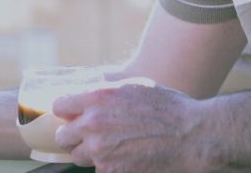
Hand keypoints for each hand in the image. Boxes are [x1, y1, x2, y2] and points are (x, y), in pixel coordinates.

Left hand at [52, 82, 217, 172]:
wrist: (191, 135)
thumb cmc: (167, 107)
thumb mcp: (132, 86)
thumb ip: (104, 93)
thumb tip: (85, 97)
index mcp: (96, 97)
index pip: (59, 106)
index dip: (66, 111)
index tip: (72, 116)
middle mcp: (92, 123)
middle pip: (62, 136)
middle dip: (73, 136)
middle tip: (87, 136)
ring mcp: (100, 150)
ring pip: (77, 156)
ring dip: (88, 153)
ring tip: (109, 147)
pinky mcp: (111, 171)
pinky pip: (97, 170)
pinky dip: (107, 166)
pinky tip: (124, 158)